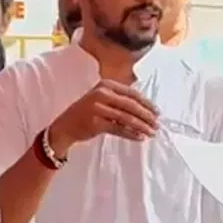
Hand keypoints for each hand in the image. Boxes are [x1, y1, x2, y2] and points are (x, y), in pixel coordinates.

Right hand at [45, 79, 159, 155]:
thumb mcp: (101, 99)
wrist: (65, 126)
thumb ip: (119, 100)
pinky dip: (130, 134)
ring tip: (151, 132)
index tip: (157, 112)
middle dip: (146, 115)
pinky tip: (139, 137)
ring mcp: (97, 108)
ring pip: (126, 118)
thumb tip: (145, 109)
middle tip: (157, 124)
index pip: (131, 93)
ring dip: (141, 126)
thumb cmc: (86, 113)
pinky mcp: (95, 123)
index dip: (146, 103)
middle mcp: (101, 94)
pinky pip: (118, 129)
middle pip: (131, 105)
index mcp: (105, 85)